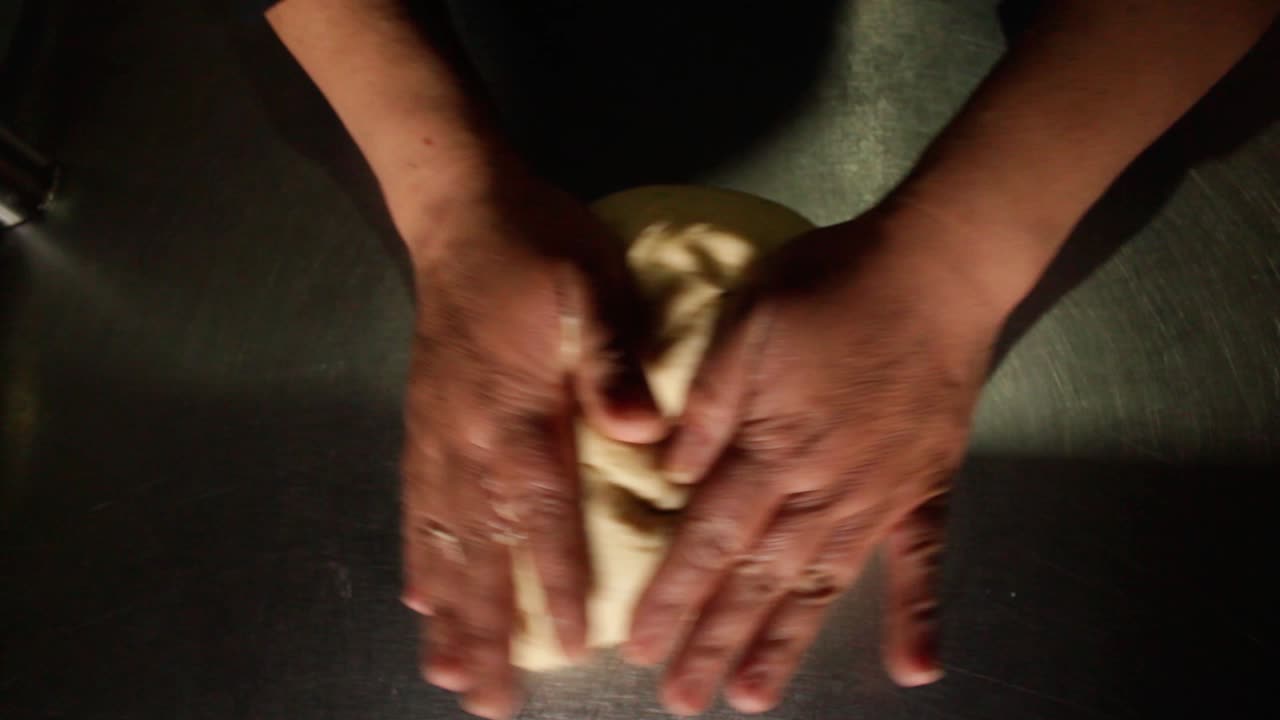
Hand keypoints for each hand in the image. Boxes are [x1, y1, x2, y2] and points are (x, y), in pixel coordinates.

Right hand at [395, 158, 664, 718]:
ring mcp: (438, 433)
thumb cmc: (538, 245)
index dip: (554, 585)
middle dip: (486, 629)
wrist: (460, 207)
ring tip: (445, 671)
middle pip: (478, 550)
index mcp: (518, 413)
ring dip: (446, 610)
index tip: (568, 649)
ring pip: (440, 539)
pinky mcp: (424, 420)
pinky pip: (417, 503)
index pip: (540, 516)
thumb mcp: (591, 286)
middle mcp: (469, 439)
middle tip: (487, 699)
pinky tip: (418, 593)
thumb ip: (611, 362)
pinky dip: (419, 554)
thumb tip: (645, 434)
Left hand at [624, 206, 1012, 714]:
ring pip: (823, 584)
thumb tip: (668, 473)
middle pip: (759, 578)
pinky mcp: (927, 488)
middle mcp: (823, 487)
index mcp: (771, 447)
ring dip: (787, 644)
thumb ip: (708, 404)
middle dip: (716, 640)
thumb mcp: (748, 321)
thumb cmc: (832, 284)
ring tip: (755, 696)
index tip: (642, 647)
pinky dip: (919, 614)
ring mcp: (879, 495)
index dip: (673, 596)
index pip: (709, 538)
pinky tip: (914, 668)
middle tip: (684, 698)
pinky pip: (923, 561)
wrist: (934, 266)